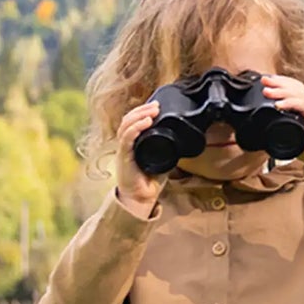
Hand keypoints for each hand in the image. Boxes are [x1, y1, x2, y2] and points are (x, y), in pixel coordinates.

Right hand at [113, 102, 169, 218]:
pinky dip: (136, 128)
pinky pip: (127, 138)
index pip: (134, 122)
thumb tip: (180, 141)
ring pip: (126, 125)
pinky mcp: (123, 157)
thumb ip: (167, 150)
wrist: (141, 198)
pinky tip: (146, 122)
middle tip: (156, 105)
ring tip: (152, 110)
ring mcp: (123, 149)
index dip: (143, 111)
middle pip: (129, 119)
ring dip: (140, 115)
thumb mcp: (162, 161)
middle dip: (142, 109)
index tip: (156, 106)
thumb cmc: (149, 181)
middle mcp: (126, 144)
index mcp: (134, 143)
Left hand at [260, 74, 303, 171]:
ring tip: (267, 91)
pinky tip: (279, 104)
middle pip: (295, 87)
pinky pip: (303, 105)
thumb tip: (264, 125)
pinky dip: (290, 103)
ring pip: (297, 94)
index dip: (281, 81)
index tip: (266, 80)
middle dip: (278, 82)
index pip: (294, 87)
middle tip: (263, 80)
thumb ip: (283, 125)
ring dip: (280, 91)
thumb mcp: (293, 132)